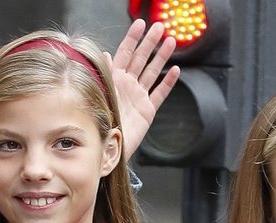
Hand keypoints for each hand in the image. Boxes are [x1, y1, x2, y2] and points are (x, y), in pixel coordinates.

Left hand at [105, 19, 179, 156]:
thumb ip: (104, 74)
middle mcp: (128, 85)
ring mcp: (139, 96)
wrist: (108, 147)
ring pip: (152, 72)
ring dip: (162, 57)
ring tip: (171, 42)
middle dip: (150, 42)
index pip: (125, 53)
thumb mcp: (100, 94)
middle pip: (141, 58)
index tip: (140, 24)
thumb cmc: (100, 122)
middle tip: (160, 27)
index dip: (132, 38)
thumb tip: (105, 55)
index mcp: (115, 78)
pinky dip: (168, 82)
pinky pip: (160, 93)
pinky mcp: (147, 110)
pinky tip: (175, 70)